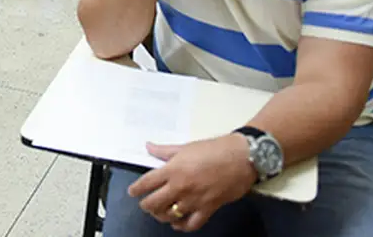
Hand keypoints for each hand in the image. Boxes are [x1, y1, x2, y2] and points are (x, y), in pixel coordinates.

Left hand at [129, 134, 255, 231]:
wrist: (241, 158)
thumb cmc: (214, 149)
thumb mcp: (185, 147)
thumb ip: (164, 151)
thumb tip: (148, 146)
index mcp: (172, 170)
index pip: (146, 183)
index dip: (136, 189)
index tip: (132, 192)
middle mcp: (180, 187)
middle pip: (154, 203)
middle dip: (146, 205)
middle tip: (145, 203)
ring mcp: (194, 200)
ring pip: (170, 215)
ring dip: (162, 216)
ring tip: (160, 212)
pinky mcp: (208, 208)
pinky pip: (191, 223)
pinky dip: (182, 226)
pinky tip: (178, 223)